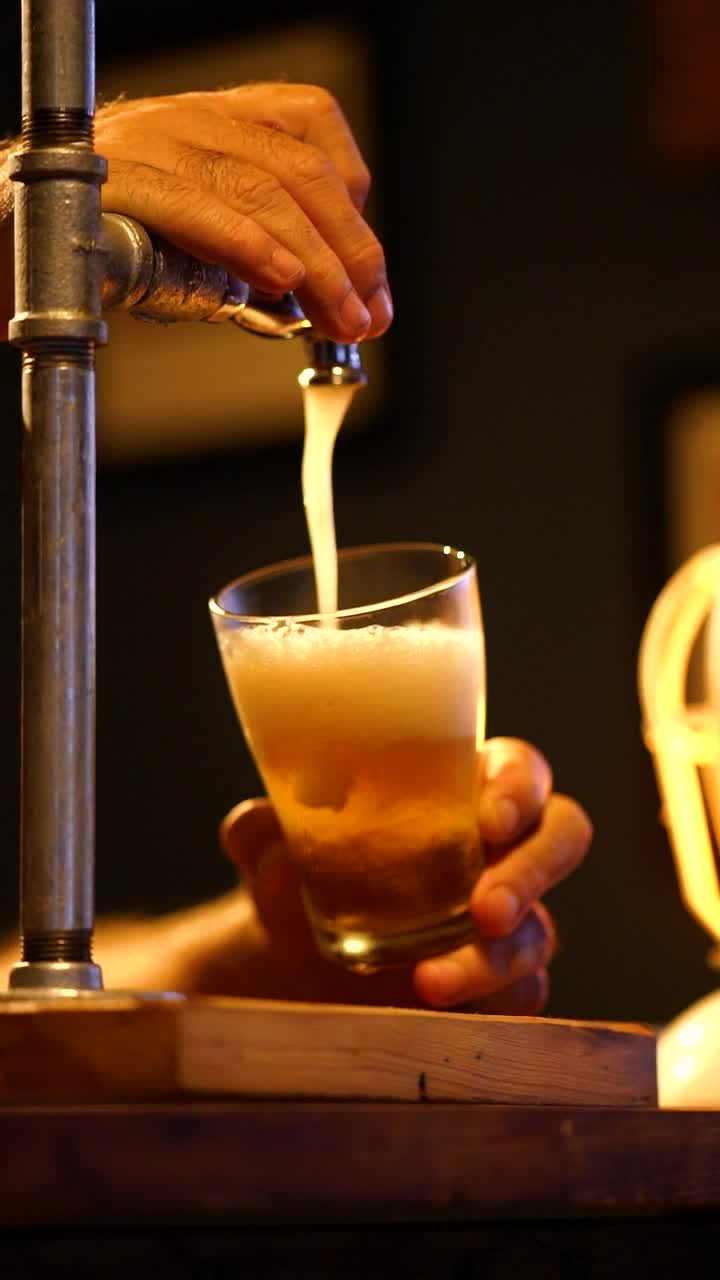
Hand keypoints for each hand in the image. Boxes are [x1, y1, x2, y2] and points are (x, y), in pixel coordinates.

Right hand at [95, 83, 390, 341]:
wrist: (8, 250)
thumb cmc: (102, 252)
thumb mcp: (200, 249)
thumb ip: (263, 262)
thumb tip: (340, 307)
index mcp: (212, 120)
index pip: (308, 122)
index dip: (354, 203)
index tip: (371, 280)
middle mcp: (183, 117)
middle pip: (295, 167)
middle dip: (348, 249)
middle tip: (368, 314)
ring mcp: (144, 141)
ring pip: (256, 186)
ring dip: (312, 262)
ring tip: (337, 316)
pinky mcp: (108, 180)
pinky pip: (189, 201)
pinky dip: (244, 241)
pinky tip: (280, 278)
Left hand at [219, 738, 591, 1012]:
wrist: (290, 952)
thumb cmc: (299, 867)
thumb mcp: (272, 843)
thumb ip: (261, 828)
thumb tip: (252, 828)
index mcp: (460, 783)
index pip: (519, 768)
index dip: (517, 788)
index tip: (487, 818)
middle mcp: (497, 845)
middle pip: (563, 836)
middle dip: (535, 870)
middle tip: (487, 908)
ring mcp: (507, 915)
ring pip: (542, 929)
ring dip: (498, 957)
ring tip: (432, 981)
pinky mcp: (498, 979)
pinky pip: (523, 991)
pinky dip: (488, 1000)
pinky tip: (438, 1006)